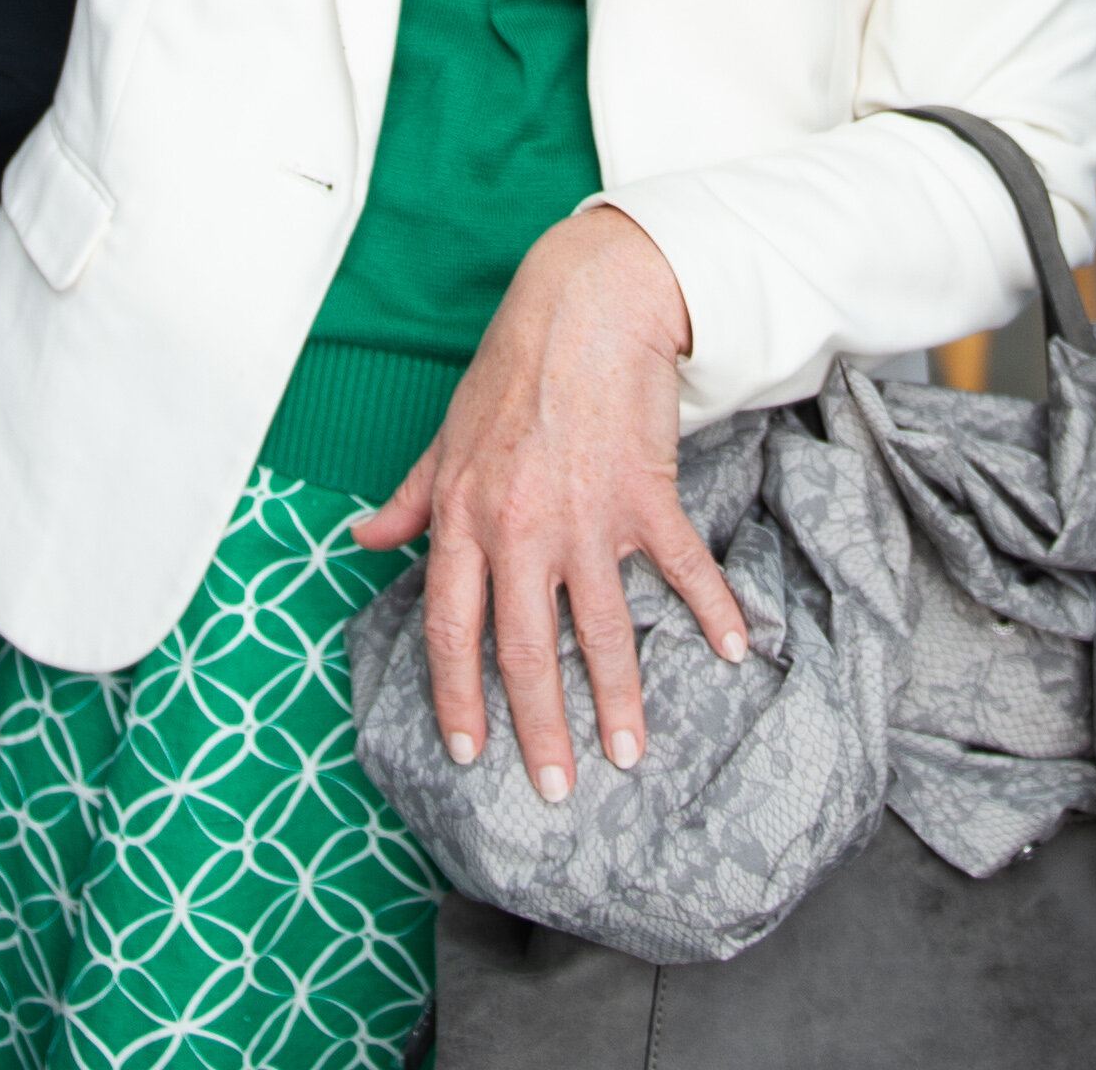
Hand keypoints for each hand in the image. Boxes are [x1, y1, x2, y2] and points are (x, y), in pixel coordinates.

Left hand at [357, 205, 744, 803]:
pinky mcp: (643, 494)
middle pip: (524, 649)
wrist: (585, 305)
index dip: (457, 696)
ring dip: (619, 699)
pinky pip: (679, 568)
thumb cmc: (511, 368)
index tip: (470, 751)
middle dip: (539, 730)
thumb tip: (361, 539)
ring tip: (628, 754)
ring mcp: (583, 515)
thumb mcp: (444, 437)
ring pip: (601, 629)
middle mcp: (517, 527)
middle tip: (556, 789)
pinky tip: (734, 649)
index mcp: (462, 516)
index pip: (450, 627)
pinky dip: (711, 610)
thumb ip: (410, 499)